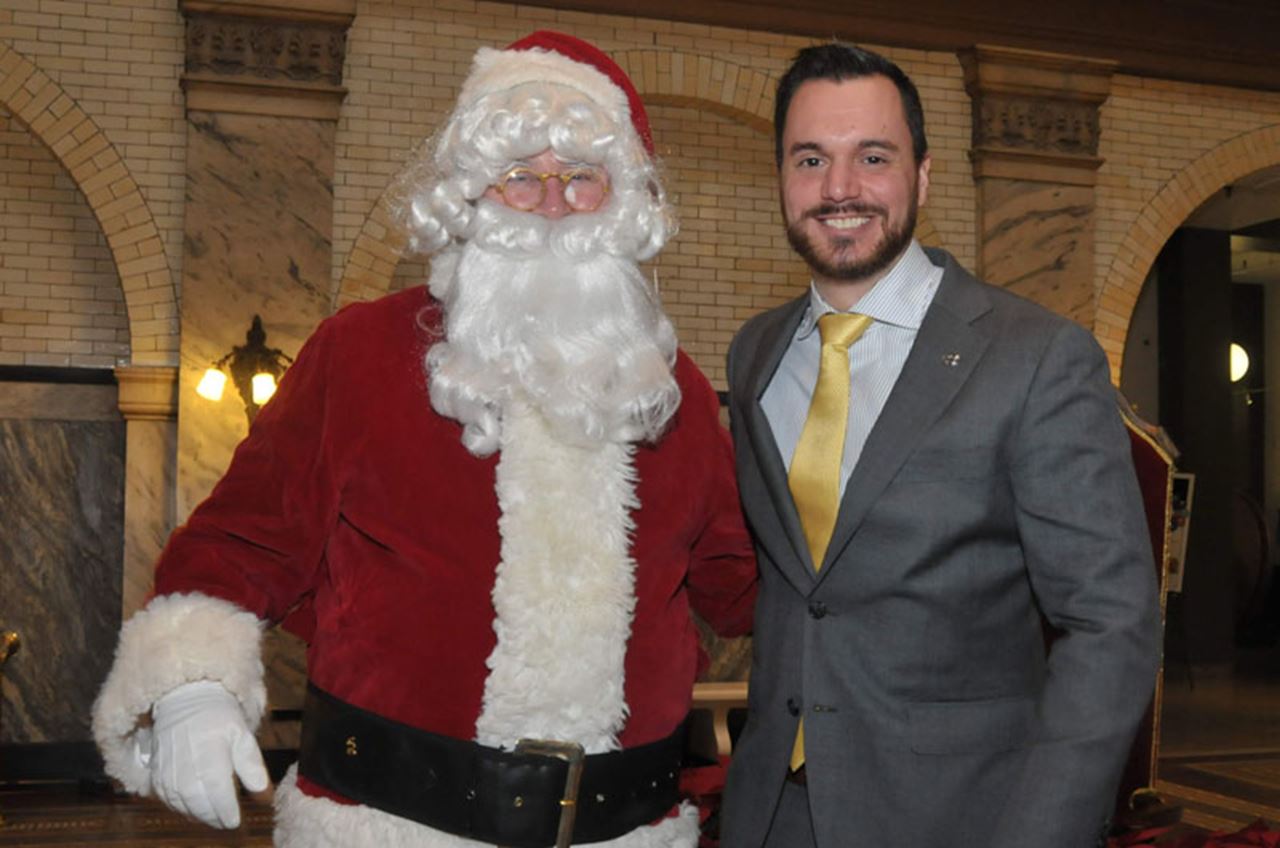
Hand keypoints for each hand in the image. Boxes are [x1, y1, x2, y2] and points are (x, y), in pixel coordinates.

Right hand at [145, 680, 269, 828]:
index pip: (220, 801)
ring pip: (184, 808)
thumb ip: (252, 768)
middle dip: (215, 818)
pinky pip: (168, 801)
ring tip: (213, 813)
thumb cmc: (218, 717)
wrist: (186, 700)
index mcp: (210, 762)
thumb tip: (265, 795)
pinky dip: (182, 807)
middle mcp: (185, 773)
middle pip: (201, 809)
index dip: (229, 815)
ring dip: (199, 814)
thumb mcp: (243, 737)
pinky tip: (195, 804)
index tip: (236, 820)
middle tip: (226, 820)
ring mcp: (168, 776)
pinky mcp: (157, 776)